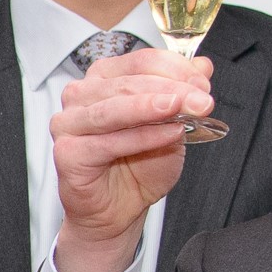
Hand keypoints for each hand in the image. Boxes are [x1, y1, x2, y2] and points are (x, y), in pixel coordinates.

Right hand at [42, 46, 213, 271]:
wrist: (119, 211)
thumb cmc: (138, 166)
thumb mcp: (172, 124)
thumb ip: (183, 94)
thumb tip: (203, 66)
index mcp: (104, 79)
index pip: (141, 61)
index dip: (176, 69)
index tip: (204, 84)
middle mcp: (81, 95)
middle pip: (130, 82)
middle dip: (172, 89)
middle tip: (203, 101)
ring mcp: (69, 123)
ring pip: (115, 107)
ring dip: (154, 107)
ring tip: (182, 109)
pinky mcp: (67, 152)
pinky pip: (108, 142)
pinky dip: (142, 137)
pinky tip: (168, 135)